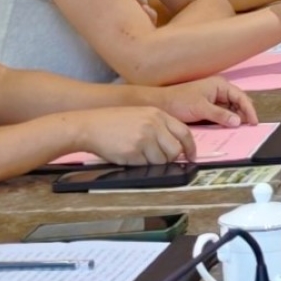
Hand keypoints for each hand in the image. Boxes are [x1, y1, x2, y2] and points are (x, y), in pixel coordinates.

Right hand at [69, 102, 194, 166]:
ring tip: (139, 154)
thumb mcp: (140, 114)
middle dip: (171, 159)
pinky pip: (145, 166)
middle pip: (175, 150)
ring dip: (154, 163)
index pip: (184, 132)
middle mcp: (153, 125)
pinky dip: (140, 165)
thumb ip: (159, 126)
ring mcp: (144, 139)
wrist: (89, 126)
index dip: (190, 147)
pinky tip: (129, 156)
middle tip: (160, 159)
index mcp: (157, 114)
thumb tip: (177, 146)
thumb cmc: (113, 122)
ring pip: (162, 161)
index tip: (191, 156)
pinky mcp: (133, 152)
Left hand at [154, 78, 254, 124]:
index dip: (249, 110)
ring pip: (230, 109)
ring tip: (240, 129)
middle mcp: (218, 90)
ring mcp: (213, 98)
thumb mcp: (201, 108)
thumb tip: (238, 122)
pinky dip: (226, 120)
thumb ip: (221, 115)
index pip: (241, 96)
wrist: (160, 104)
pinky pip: (221, 113)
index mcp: (219, 85)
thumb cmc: (179, 102)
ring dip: (235, 118)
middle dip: (244, 114)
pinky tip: (228, 127)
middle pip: (237, 102)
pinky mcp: (207, 106)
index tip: (254, 122)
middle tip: (249, 128)